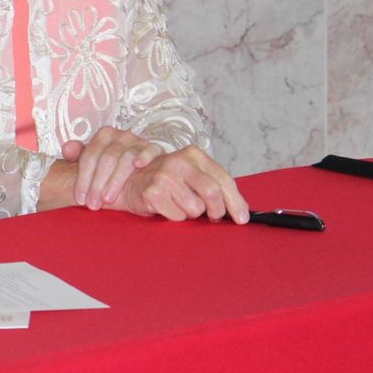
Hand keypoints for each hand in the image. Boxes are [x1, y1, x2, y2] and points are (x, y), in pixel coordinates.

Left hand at [61, 127, 162, 210]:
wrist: (141, 174)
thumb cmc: (113, 170)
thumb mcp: (94, 164)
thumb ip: (78, 156)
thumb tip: (66, 148)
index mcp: (104, 135)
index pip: (90, 156)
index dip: (83, 179)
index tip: (80, 199)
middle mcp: (122, 135)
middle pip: (106, 158)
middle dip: (97, 184)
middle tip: (93, 204)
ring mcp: (139, 141)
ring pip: (126, 158)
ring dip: (115, 180)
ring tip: (107, 198)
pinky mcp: (156, 149)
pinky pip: (151, 150)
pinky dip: (144, 156)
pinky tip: (138, 166)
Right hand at [114, 145, 249, 223]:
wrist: (130, 182)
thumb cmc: (167, 181)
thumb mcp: (192, 174)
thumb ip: (214, 185)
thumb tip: (241, 211)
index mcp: (194, 154)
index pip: (223, 180)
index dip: (236, 202)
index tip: (242, 218)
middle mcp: (179, 161)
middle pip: (212, 193)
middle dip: (217, 210)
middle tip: (213, 216)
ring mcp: (164, 176)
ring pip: (195, 208)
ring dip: (191, 213)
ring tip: (179, 204)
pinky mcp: (153, 192)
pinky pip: (178, 216)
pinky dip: (176, 216)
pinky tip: (167, 206)